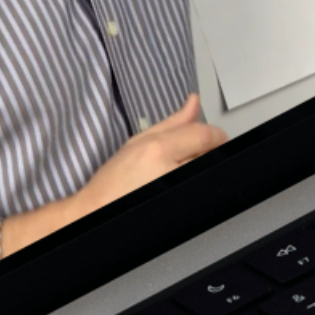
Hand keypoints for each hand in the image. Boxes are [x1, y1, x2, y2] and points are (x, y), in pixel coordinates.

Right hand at [0, 95, 225, 256]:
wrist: (100, 211)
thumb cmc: (113, 183)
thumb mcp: (139, 142)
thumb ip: (172, 122)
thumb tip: (194, 103)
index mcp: (159, 150)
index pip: (205, 135)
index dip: (214, 134)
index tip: (212, 137)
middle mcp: (172, 171)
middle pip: (211, 152)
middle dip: (206, 150)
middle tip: (188, 155)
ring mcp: (180, 191)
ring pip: (208, 169)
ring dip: (201, 165)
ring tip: (179, 170)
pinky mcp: (185, 207)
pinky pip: (200, 185)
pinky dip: (195, 181)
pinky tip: (177, 184)